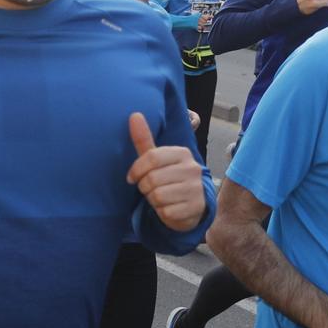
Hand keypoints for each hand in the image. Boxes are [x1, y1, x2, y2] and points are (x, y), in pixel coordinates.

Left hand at [126, 113, 205, 230]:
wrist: (193, 204)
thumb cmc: (170, 178)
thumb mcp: (157, 158)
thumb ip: (144, 139)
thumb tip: (134, 114)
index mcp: (182, 153)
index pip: (151, 157)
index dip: (136, 170)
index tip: (132, 178)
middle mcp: (192, 168)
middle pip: (152, 179)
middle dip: (145, 187)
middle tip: (151, 189)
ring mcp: (196, 188)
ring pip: (158, 196)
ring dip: (153, 200)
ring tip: (161, 198)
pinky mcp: (196, 207)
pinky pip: (166, 212)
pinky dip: (163, 212)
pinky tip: (169, 208)